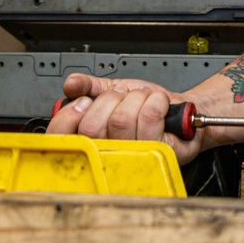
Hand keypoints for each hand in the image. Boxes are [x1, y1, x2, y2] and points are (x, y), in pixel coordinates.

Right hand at [45, 73, 201, 164]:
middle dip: (111, 99)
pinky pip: (149, 118)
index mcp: (92, 143)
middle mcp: (109, 156)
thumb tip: (70, 85)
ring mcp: (133, 157)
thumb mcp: (114, 91)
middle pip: (93, 127)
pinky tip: (159, 104)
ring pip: (122, 120)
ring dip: (136, 97)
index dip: (69, 116)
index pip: (62, 140)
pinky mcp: (159, 153)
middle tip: (123, 96)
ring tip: (143, 99)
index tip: (84, 101)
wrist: (181, 109)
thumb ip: (90, 86)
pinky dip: (156, 100)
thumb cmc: (146, 106)